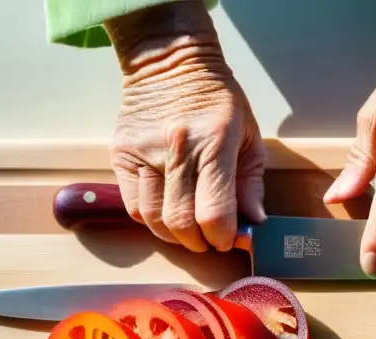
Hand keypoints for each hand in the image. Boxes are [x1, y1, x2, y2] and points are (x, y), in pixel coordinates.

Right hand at [106, 1, 264, 252]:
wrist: (170, 59)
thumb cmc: (218, 100)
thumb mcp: (249, 136)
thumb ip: (252, 184)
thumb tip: (254, 224)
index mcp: (214, 143)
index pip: (214, 212)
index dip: (223, 237)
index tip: (228, 239)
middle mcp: (176, 148)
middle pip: (181, 222)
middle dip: (199, 242)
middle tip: (208, 238)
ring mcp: (144, 152)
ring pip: (154, 219)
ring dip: (174, 235)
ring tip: (188, 228)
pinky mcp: (121, 154)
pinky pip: (133, 207)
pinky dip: (151, 219)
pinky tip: (166, 211)